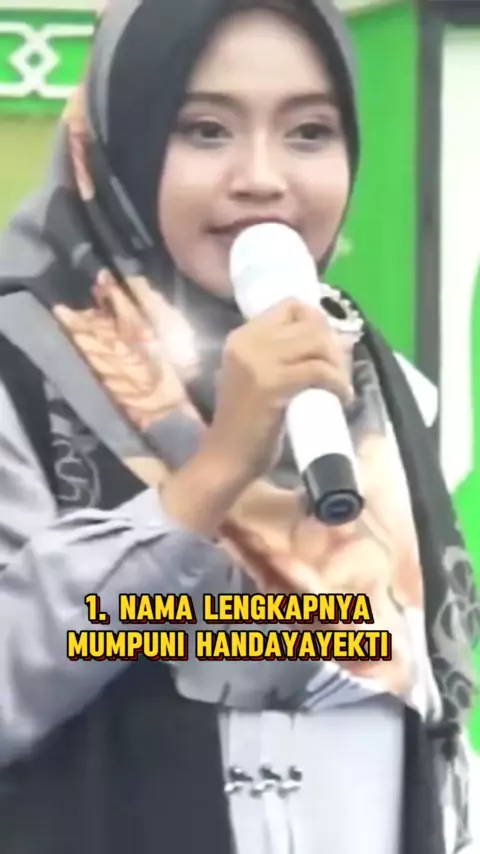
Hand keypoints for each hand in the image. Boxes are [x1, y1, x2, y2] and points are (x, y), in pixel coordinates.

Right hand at [203, 298, 352, 485]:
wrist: (227, 458)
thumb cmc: (245, 424)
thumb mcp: (252, 376)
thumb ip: (274, 355)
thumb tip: (320, 341)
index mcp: (242, 336)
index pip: (290, 305)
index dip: (316, 322)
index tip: (325, 348)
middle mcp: (248, 342)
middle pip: (309, 323)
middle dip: (332, 346)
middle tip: (338, 372)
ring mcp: (258, 361)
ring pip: (317, 343)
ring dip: (337, 364)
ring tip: (339, 386)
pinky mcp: (272, 384)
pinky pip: (319, 371)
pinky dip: (338, 383)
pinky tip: (341, 398)